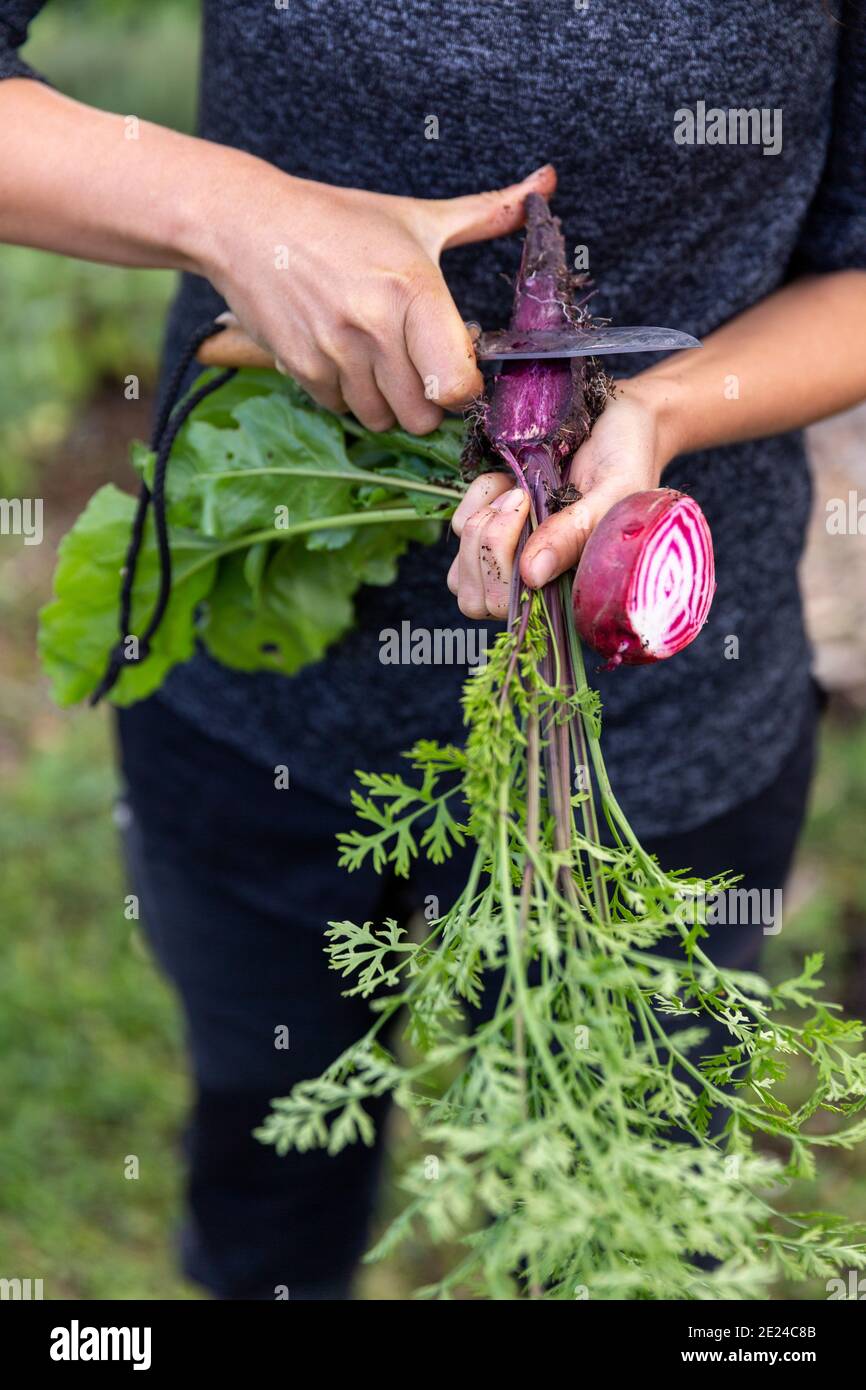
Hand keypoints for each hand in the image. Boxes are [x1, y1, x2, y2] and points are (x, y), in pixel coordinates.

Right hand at [197, 160, 556, 434]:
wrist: (247, 224)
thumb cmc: (338, 220)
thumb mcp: (417, 217)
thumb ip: (488, 212)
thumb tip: (547, 182)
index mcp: (413, 289)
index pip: (456, 383)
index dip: (466, 389)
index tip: (461, 370)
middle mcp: (374, 326)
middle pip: (422, 415)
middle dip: (429, 402)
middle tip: (422, 370)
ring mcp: (335, 351)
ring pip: (382, 419)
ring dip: (389, 403)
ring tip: (382, 362)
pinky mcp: (302, 368)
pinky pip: (343, 410)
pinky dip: (350, 397)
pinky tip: (347, 359)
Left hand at [448, 380, 667, 617]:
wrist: (621, 418)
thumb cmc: (628, 457)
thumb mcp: (613, 492)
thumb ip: (576, 534)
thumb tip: (532, 577)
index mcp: (572, 587)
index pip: (516, 614)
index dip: (505, 573)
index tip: (528, 509)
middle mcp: (538, 581)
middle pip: (478, 600)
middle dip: (487, 546)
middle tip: (521, 497)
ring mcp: (510, 557)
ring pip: (460, 574)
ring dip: (480, 523)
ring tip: (519, 489)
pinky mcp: (491, 525)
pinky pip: (457, 528)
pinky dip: (476, 498)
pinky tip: (508, 478)